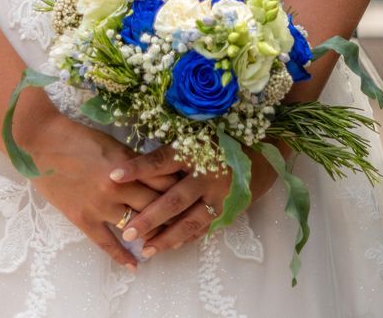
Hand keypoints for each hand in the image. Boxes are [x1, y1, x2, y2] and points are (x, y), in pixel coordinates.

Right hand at [12, 97, 178, 269]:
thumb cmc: (79, 138)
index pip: (165, 181)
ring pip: (136, 226)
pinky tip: (135, 265)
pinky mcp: (83, 218)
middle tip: (187, 222)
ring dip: (152, 235)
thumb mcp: (114, 145)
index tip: (193, 196)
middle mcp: (118, 187)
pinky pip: (106, 243)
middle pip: (155, 205)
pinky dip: (121, 256)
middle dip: (173, 214)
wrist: (42, 143)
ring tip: (165, 242)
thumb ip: (136, 163)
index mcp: (128, 165)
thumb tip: (160, 176)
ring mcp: (100, 205)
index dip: (181, 189)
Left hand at [107, 145, 279, 257]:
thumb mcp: (200, 133)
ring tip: (145, 249)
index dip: (137, 168)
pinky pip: (204, 227)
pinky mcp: (229, 208)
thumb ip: (174, 148)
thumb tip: (139, 161)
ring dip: (166, 237)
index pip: (160, 160)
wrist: (269, 148)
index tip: (113, 176)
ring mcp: (220, 195)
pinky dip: (187, 237)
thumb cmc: (227, 135)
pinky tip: (171, 246)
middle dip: (148, 217)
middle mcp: (207, 174)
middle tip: (127, 231)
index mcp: (197, 150)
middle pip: (173, 200)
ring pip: (189, 221)